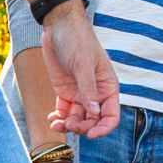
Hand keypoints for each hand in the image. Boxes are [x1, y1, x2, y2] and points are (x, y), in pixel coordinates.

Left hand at [40, 3, 119, 139]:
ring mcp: (80, 93)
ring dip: (68, 125)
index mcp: (108, 87)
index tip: (91, 135)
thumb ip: (88, 90)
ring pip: (78, 118)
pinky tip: (52, 119)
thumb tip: (94, 113)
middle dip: (82, 127)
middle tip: (69, 125)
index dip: (104, 128)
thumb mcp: (83, 65)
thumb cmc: (77, 41)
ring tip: (57, 124)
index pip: (111, 115)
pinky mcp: (65, 91)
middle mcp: (96, 93)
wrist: (59, 27)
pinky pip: (65, 111)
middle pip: (93, 120)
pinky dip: (59, 118)